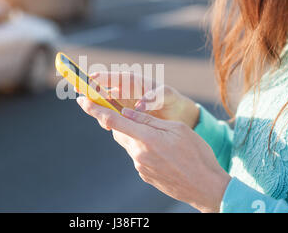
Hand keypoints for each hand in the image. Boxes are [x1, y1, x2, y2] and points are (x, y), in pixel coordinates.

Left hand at [76, 97, 230, 212]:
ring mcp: (140, 167)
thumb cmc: (197, 154)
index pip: (112, 120)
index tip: (81, 100)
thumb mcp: (177, 130)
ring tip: (159, 138)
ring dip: (135, 136)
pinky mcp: (144, 175)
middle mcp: (138, 154)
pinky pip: (138, 156)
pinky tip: (163, 152)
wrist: (206, 187)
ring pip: (129, 144)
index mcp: (146, 138)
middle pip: (118, 132)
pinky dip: (143, 149)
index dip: (94, 109)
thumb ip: (149, 120)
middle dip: (119, 122)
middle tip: (130, 115)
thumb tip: (127, 113)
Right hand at [90, 72, 199, 127]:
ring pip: (103, 105)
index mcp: (132, 81)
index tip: (90, 79)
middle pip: (102, 90)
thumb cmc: (171, 100)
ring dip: (97, 109)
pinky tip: (108, 126)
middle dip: (90, 92)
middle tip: (82, 98)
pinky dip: (107, 120)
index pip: (112, 77)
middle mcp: (123, 91)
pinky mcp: (122, 116)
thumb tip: (139, 105)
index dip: (100, 77)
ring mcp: (121, 104)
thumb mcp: (166, 96)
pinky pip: (110, 117)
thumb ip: (154, 98)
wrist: (175, 116)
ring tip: (98, 115)